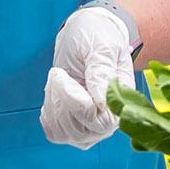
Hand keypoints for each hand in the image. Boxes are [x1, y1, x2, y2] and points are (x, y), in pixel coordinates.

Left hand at [40, 1, 140, 148]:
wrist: (88, 36)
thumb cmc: (98, 38)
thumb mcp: (101, 48)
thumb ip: (102, 73)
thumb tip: (101, 101)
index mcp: (120, 101)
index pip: (100, 122)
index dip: (77, 104)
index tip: (64, 77)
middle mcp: (107, 120)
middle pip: (79, 131)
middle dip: (61, 101)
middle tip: (58, 73)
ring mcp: (89, 126)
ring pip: (64, 133)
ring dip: (53, 104)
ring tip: (58, 79)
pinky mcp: (72, 125)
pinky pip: (54, 132)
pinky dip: (48, 113)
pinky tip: (54, 93)